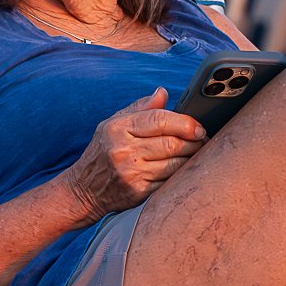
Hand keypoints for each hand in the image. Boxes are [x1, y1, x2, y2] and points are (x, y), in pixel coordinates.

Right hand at [61, 88, 207, 219]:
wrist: (83, 190)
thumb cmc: (101, 153)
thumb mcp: (113, 124)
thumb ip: (140, 108)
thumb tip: (163, 92)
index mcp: (119, 128)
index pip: (159, 119)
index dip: (185, 122)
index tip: (198, 126)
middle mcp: (124, 150)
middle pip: (171, 143)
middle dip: (194, 141)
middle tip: (202, 140)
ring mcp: (131, 173)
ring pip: (175, 164)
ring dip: (192, 158)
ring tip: (197, 153)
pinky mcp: (139, 192)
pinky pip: (169, 181)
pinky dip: (180, 175)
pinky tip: (184, 170)